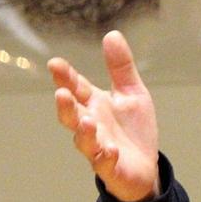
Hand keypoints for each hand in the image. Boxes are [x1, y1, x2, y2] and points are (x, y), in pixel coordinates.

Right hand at [47, 31, 159, 201]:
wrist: (144, 166)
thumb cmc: (132, 128)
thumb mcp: (132, 93)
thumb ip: (121, 67)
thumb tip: (112, 34)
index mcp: (94, 104)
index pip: (76, 88)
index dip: (66, 77)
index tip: (56, 64)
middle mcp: (91, 125)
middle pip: (72, 115)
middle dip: (65, 106)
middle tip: (61, 93)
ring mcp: (98, 147)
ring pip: (84, 141)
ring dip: (84, 132)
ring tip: (88, 121)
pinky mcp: (111, 167)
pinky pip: (105, 163)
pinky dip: (107, 156)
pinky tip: (112, 150)